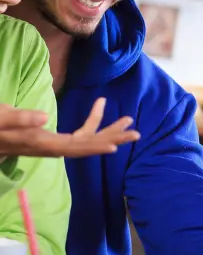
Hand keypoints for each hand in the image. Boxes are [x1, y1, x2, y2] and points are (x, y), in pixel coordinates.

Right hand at [0, 98, 139, 158]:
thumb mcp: (1, 118)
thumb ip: (20, 119)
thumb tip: (45, 118)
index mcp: (44, 144)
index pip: (75, 147)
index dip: (95, 147)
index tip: (115, 146)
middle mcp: (53, 147)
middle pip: (88, 146)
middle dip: (112, 139)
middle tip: (137, 134)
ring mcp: (55, 144)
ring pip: (87, 139)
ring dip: (108, 130)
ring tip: (129, 120)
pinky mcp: (53, 138)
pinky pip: (78, 132)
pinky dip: (92, 121)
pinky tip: (100, 107)